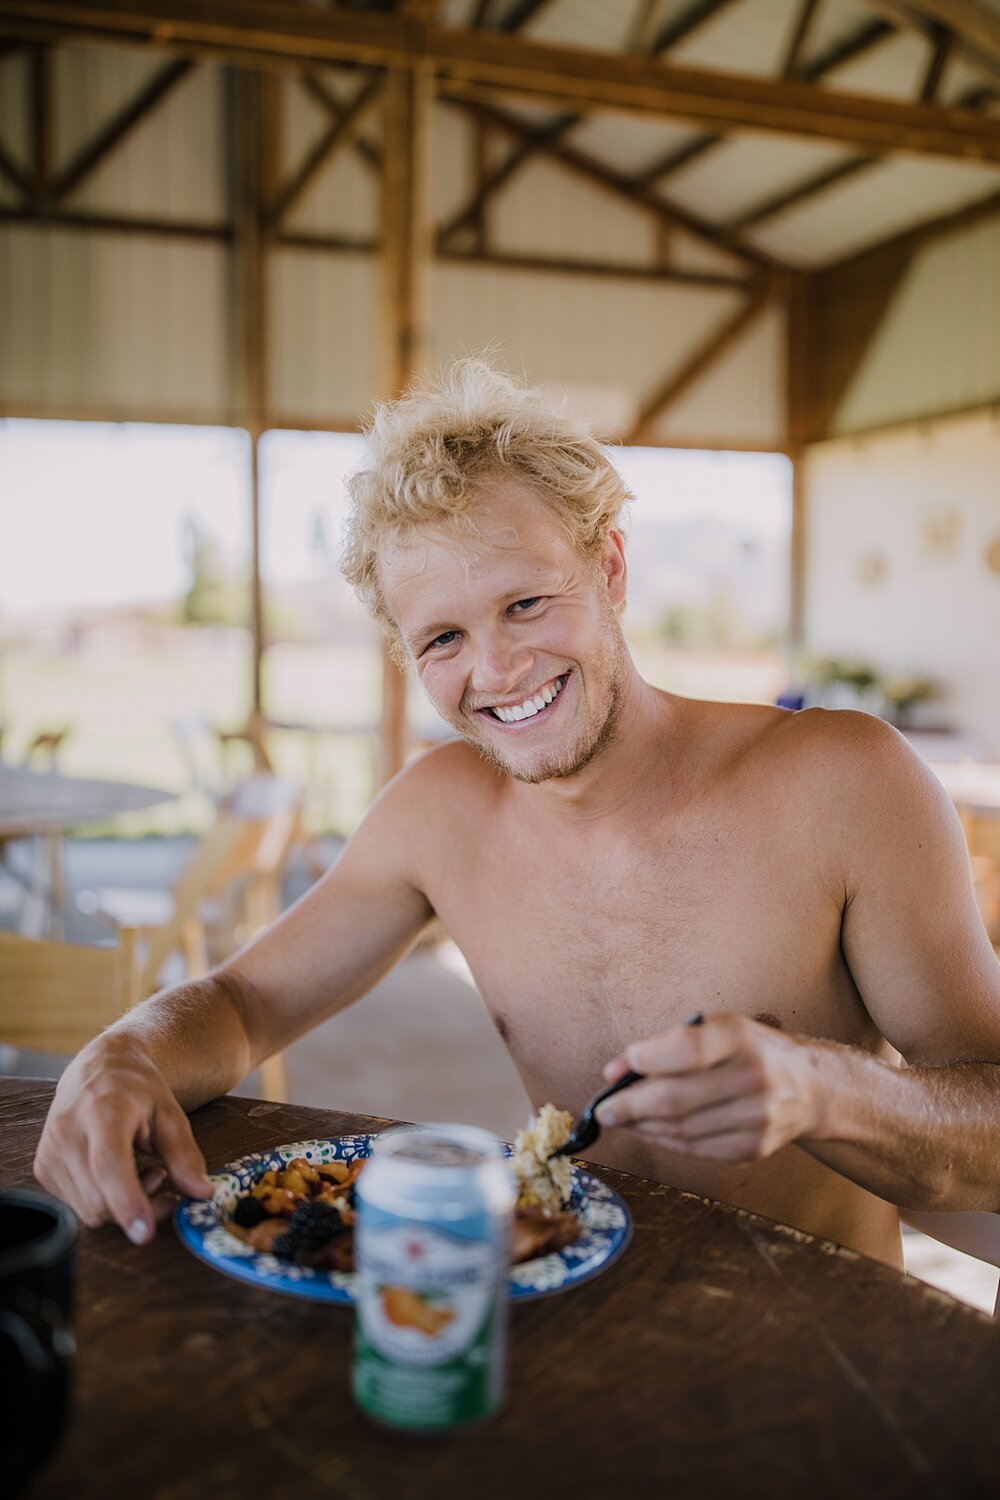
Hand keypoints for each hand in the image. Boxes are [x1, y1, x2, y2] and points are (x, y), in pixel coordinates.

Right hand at [33, 1033, 212, 1244]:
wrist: (99, 1067)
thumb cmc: (137, 1088)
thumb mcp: (170, 1112)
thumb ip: (184, 1154)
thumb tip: (201, 1193)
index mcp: (103, 1111)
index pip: (109, 1166)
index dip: (127, 1202)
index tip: (144, 1233)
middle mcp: (68, 1132)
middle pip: (100, 1199)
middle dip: (138, 1206)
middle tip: (163, 1181)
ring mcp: (50, 1152)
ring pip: (89, 1210)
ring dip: (121, 1205)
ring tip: (141, 1170)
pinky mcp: (44, 1167)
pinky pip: (77, 1205)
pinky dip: (103, 1200)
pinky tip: (117, 1175)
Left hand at [596, 1013, 823, 1161]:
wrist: (809, 1087)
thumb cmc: (750, 1051)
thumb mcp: (717, 1027)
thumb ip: (667, 1044)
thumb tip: (615, 1072)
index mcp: (741, 1037)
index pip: (687, 1050)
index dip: (646, 1061)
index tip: (615, 1071)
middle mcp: (753, 1077)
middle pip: (677, 1099)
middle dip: (630, 1107)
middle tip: (604, 1110)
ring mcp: (757, 1118)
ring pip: (681, 1130)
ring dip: (643, 1127)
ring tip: (622, 1120)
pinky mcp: (754, 1148)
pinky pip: (696, 1149)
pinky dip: (666, 1142)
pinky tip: (649, 1132)